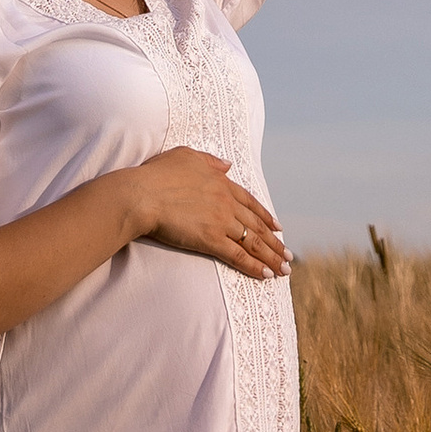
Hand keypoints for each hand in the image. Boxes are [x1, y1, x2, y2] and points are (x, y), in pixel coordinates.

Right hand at [126, 147, 289, 281]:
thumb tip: (227, 165)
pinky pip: (238, 256)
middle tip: (287, 256)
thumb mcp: (186, 156)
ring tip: (284, 270)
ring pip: (253, 242)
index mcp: (221, 183)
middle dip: (275, 243)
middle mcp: (226, 203)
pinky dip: (254, 266)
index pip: (250, 203)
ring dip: (271, 258)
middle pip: (257, 225)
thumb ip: (209, 161)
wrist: (142, 194)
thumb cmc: (157, 174)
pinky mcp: (211, 240)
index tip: (278, 228)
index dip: (266, 216)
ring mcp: (221, 222)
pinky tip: (265, 275)